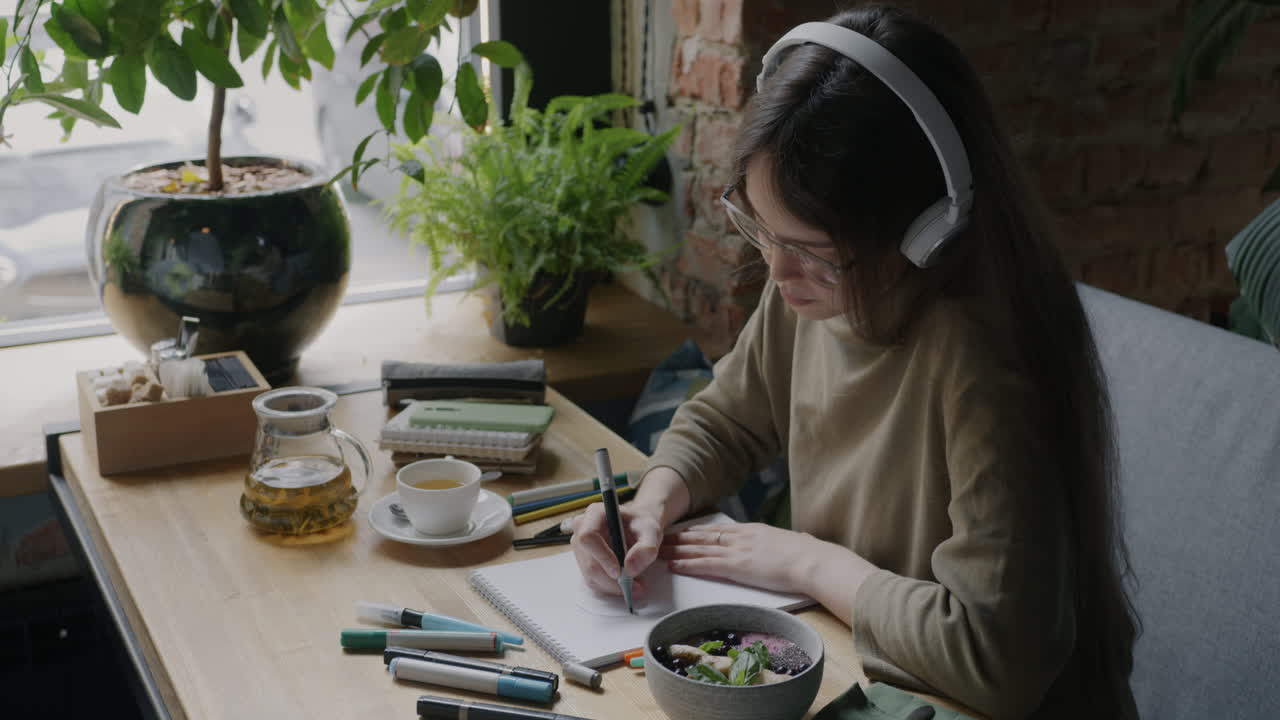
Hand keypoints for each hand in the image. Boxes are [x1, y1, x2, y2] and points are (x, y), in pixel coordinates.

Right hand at [568, 501, 665, 598]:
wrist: (637, 528)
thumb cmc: (642, 525)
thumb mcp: (651, 531)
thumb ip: (646, 548)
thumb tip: (630, 568)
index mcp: (595, 514)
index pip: (588, 538)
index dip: (602, 557)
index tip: (619, 572)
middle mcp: (581, 529)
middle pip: (589, 563)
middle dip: (612, 581)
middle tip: (636, 587)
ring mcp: (579, 547)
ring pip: (590, 576)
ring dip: (613, 586)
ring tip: (634, 585)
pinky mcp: (583, 561)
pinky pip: (592, 581)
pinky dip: (609, 587)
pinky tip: (624, 583)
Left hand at [659, 522, 825, 595]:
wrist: (813, 561)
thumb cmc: (811, 556)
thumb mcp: (795, 544)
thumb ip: (788, 544)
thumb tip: (798, 543)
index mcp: (754, 531)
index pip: (720, 530)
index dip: (699, 532)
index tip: (684, 532)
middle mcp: (742, 537)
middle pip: (704, 537)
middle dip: (681, 538)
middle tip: (662, 538)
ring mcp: (738, 551)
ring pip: (700, 549)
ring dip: (678, 551)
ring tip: (659, 551)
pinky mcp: (737, 566)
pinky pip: (706, 565)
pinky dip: (688, 565)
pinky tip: (675, 566)